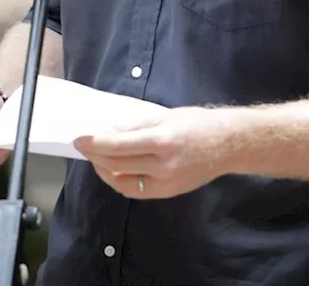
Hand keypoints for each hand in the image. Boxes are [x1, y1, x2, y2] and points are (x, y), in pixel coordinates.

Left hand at [73, 106, 236, 199]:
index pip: (118, 146)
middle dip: (96, 157)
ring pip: (123, 183)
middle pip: (117, 166)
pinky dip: (121, 182)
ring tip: (98, 159)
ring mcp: (167, 182)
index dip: (95, 144)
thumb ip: (136, 125)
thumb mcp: (165, 116)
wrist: (228, 145)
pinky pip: (137, 191)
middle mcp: (164, 165)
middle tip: (85, 147)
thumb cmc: (197, 123)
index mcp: (163, 140)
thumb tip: (109, 131)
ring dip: (105, 171)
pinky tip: (115, 171)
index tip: (80, 139)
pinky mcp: (169, 192)